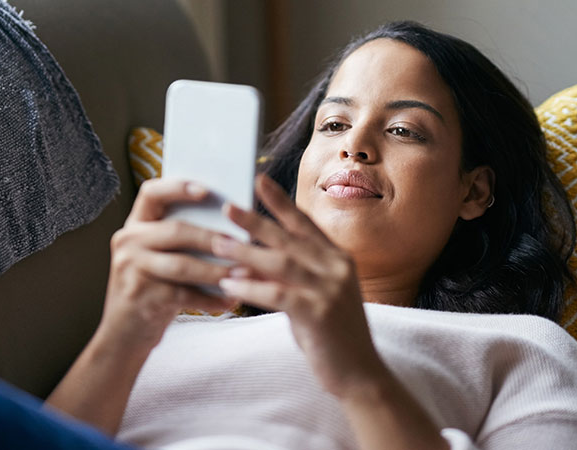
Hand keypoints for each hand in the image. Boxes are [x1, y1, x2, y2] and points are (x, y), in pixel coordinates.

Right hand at [101, 178, 235, 346]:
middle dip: (213, 238)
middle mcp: (128, 242)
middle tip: (242, 243)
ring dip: (217, 271)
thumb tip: (233, 227)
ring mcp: (130, 269)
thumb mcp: (159, 258)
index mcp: (135, 225)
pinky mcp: (140, 296)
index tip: (207, 190)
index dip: (178, 187)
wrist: (124, 333)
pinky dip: (210, 298)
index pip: (152, 193)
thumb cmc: (154, 289)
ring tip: (245, 274)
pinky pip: (183, 294)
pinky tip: (230, 300)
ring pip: (182, 265)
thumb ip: (182, 240)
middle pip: (175, 230)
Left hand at [210, 175, 388, 396]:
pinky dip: (250, 287)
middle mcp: (337, 268)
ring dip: (245, 252)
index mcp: (338, 259)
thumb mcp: (309, 299)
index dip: (281, 202)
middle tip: (227, 207)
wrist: (360, 374)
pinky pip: (277, 294)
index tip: (258, 180)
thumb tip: (246, 261)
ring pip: (281, 262)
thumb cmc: (331, 336)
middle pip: (289, 237)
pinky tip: (229, 284)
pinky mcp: (320, 313)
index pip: (305, 223)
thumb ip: (285, 279)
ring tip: (217, 244)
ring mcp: (330, 289)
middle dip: (255, 221)